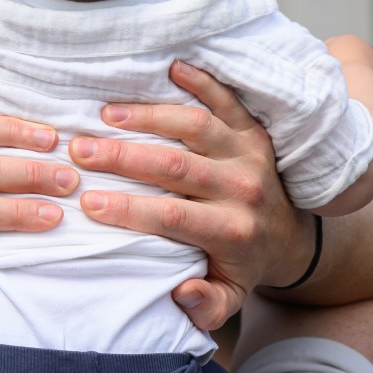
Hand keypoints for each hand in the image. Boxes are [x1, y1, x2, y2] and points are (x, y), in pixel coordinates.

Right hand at [68, 61, 313, 330]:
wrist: (293, 236)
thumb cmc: (243, 264)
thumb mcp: (230, 298)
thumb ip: (206, 306)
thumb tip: (180, 293)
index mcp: (233, 231)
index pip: (173, 216)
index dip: (129, 208)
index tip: (88, 202)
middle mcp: (243, 187)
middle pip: (177, 165)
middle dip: (124, 157)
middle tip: (79, 150)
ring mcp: (249, 152)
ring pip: (197, 126)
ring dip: (150, 116)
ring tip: (105, 113)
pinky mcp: (253, 129)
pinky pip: (228, 99)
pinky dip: (202, 80)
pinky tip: (171, 67)